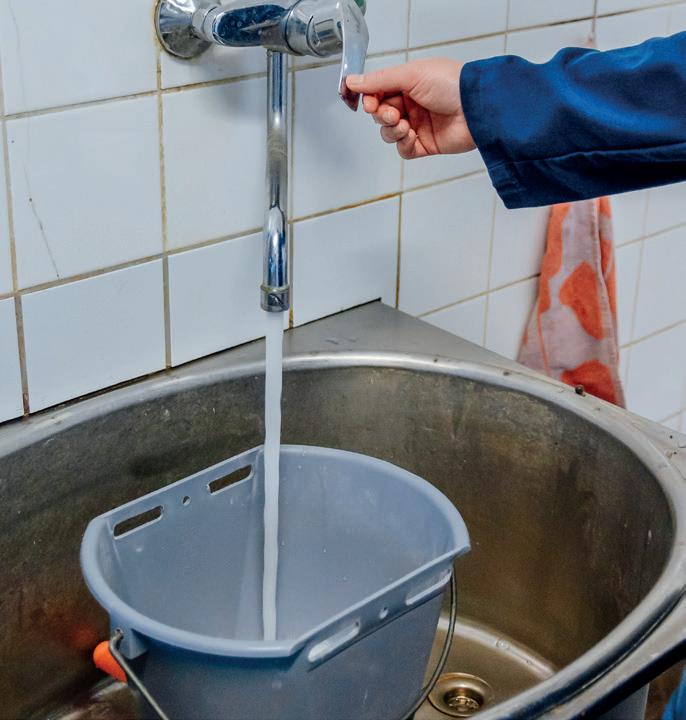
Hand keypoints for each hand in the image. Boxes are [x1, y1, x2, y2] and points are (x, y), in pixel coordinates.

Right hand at [346, 58, 475, 159]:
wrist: (477, 108)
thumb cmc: (452, 84)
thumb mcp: (411, 74)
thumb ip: (379, 80)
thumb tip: (353, 81)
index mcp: (408, 84)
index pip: (378, 93)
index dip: (371, 100)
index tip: (370, 103)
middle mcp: (412, 104)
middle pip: (381, 115)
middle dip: (383, 116)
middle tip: (393, 114)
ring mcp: (419, 125)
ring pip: (390, 134)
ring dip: (392, 131)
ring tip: (405, 126)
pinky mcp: (426, 144)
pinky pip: (404, 150)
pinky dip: (404, 145)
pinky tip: (412, 137)